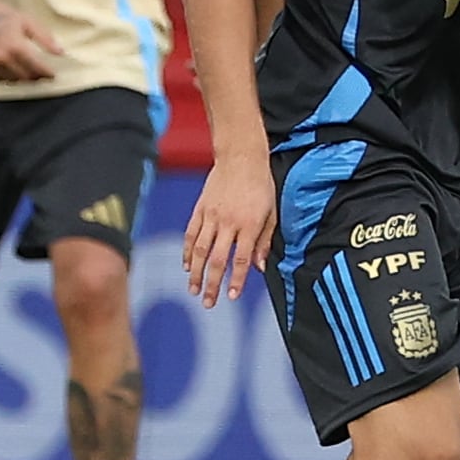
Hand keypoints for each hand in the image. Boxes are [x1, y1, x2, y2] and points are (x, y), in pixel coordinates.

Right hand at [0, 3, 62, 82]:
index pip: (35, 67)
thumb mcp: (28, 22)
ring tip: (31, 74)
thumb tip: (60, 53)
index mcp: (14, 45)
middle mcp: (0, 57)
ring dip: (24, 80)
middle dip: (37, 78)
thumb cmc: (4, 16)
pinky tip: (16, 72)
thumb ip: (45, 38)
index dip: (46, 73)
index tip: (53, 75)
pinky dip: (9, 78)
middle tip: (44, 76)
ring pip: (12, 80)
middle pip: (25, 76)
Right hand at [184, 158, 277, 307]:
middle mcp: (229, 223)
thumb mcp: (272, 212)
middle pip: (218, 260)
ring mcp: (212, 216)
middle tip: (208, 303)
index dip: (236, 281)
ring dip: (196, 273)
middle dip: (213, 284)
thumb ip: (264, 241)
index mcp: (249, 225)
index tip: (231, 297)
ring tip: (194, 290)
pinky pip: (191, 234)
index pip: (241, 259)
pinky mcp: (200, 209)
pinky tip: (187, 266)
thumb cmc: (261, 185)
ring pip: (201, 250)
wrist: (241, 157)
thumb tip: (259, 267)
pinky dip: (188, 252)